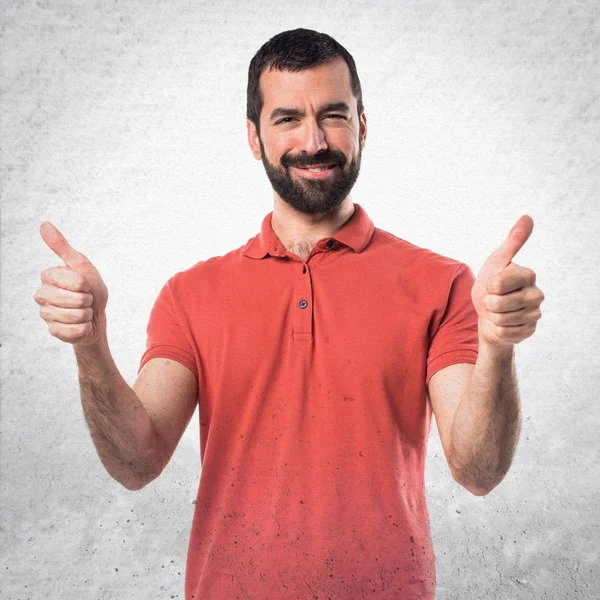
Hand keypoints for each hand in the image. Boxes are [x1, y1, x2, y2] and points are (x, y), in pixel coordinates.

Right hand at [34, 222, 108, 346]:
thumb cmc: (90, 289)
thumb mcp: (81, 265)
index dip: (86, 284)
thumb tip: (44, 224)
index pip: (74, 281)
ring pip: (76, 315)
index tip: (84, 285)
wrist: (96, 316)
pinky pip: (76, 330)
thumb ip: (62, 247)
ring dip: (87, 314)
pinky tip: (81, 324)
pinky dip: (85, 328)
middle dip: (88, 300)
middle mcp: (41, 295)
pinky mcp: (54, 332)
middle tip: (85, 299)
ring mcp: (46, 315)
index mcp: (48, 277)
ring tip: (83, 311)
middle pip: (75, 300)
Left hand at [471, 215, 544, 351]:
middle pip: (499, 303)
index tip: (492, 284)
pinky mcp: (529, 331)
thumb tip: (528, 217)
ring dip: (493, 317)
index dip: (489, 285)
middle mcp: (536, 295)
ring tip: (498, 311)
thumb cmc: (491, 285)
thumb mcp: (497, 262)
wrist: (488, 314)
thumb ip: (513, 242)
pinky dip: (497, 330)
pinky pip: (505, 333)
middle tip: (493, 300)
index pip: (499, 282)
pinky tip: (502, 324)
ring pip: (502, 320)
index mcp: (528, 275)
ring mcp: (534, 315)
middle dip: (489, 303)